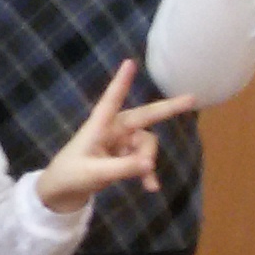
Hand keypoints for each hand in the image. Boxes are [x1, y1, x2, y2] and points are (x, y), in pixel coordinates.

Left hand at [36, 59, 199, 211]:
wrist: (63, 191)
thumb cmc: (72, 175)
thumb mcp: (96, 174)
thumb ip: (123, 168)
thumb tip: (151, 164)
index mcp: (98, 126)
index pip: (111, 100)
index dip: (121, 82)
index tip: (129, 62)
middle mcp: (112, 129)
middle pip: (144, 116)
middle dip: (167, 109)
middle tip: (192, 99)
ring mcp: (120, 142)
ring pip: (146, 144)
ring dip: (147, 160)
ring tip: (144, 181)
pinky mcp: (125, 155)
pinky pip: (144, 160)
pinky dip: (148, 173)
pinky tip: (151, 187)